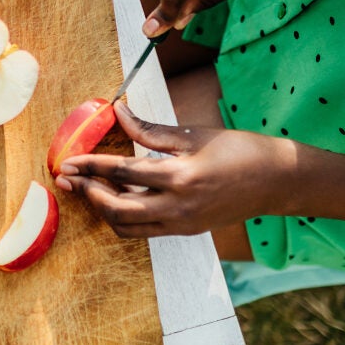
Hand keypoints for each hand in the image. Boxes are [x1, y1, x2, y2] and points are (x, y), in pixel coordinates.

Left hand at [54, 101, 296, 237]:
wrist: (275, 181)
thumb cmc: (239, 150)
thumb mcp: (193, 134)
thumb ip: (150, 129)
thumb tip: (117, 112)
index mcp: (180, 177)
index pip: (122, 172)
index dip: (91, 165)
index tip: (69, 161)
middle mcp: (177, 207)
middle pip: (116, 209)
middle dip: (88, 193)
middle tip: (69, 178)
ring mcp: (181, 224)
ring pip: (127, 227)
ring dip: (103, 209)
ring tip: (90, 188)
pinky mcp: (185, 231)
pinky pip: (144, 231)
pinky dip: (124, 217)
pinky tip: (118, 197)